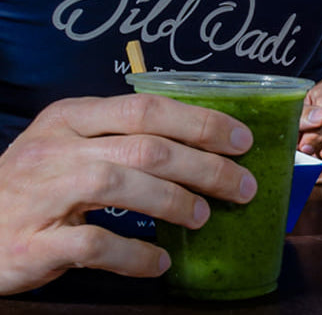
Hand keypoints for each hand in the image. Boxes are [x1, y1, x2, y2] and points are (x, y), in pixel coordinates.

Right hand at [0, 95, 255, 294]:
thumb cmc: (30, 189)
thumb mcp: (66, 149)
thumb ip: (120, 140)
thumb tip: (202, 148)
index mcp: (68, 118)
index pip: (145, 108)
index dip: (201, 123)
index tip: (242, 140)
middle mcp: (55, 150)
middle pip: (146, 148)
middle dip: (205, 167)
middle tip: (242, 186)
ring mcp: (41, 196)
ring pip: (123, 187)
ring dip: (175, 202)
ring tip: (203, 216)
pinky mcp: (34, 243)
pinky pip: (97, 245)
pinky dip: (136, 255)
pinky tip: (158, 262)